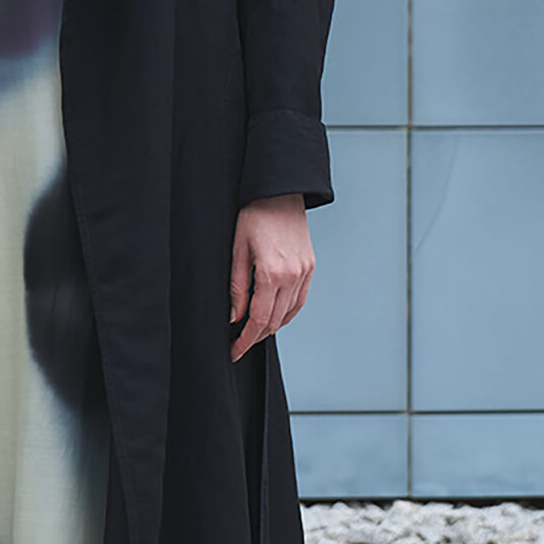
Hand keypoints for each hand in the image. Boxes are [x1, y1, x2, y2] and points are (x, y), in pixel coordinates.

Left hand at [229, 194, 314, 361]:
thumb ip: (237, 287)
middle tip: (239, 344)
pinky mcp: (310, 266)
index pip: (259, 320)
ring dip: (271, 327)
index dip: (245, 340)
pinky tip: (275, 316)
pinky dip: (287, 313)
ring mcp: (304, 272)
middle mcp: (292, 276)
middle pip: (275, 321)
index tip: (234, 352)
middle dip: (256, 337)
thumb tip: (235, 317)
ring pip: (289, 314)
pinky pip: (300, 300)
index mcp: (272, 273)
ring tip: (254, 332)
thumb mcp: (237, 250)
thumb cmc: (254, 215)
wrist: (280, 192)